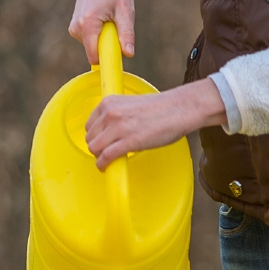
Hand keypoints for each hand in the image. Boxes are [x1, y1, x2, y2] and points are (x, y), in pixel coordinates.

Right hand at [70, 0, 134, 64]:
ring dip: (105, 36)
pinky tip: (103, 16)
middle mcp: (76, 27)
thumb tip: (128, 54)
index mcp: (88, 23)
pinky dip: (99, 32)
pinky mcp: (75, 27)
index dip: (108, 59)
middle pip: (95, 51)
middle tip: (117, 24)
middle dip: (108, 44)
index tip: (119, 55)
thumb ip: (126, 33)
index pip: (94, 56)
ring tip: (110, 16)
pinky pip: (91, 40)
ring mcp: (74, 27)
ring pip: (93, 46)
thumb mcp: (126, 9)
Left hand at [85, 77, 227, 167]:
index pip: (89, 125)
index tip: (101, 143)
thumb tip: (111, 131)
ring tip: (107, 161)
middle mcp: (110, 113)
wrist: (178, 109)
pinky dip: (103, 164)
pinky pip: (106, 157)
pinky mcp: (128, 141)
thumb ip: (117, 114)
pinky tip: (106, 167)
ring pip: (94, 148)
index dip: (95, 136)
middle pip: (90, 138)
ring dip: (99, 157)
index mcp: (109, 102)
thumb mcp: (131, 104)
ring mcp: (118, 127)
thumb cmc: (161, 108)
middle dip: (96, 148)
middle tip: (106, 153)